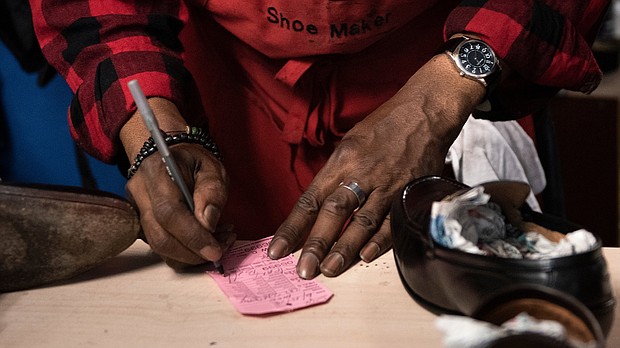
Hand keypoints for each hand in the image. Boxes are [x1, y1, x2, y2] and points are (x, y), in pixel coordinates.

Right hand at [121, 98, 234, 267]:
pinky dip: (184, 251)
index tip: (215, 250)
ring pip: (159, 246)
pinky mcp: (142, 224)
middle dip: (193, 251)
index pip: (169, 212)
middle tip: (221, 249)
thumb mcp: (211, 167)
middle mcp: (139, 192)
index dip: (192, 236)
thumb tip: (208, 223)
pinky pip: (161, 246)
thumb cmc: (193, 161)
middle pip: (160, 236)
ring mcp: (137, 210)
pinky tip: (204, 242)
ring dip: (190, 254)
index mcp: (156, 171)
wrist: (172, 156)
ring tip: (218, 243)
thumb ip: (212, 192)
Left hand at [267, 53, 485, 278]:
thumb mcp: (350, 142)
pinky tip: (367, 256)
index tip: (278, 250)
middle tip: (304, 270)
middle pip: (334, 212)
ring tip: (330, 269)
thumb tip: (319, 204)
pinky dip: (381, 239)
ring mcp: (387, 184)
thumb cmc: (384, 126)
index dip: (293, 227)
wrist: (424, 111)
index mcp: (341, 161)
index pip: (310, 199)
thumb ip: (335, 174)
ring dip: (346, 248)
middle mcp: (360, 173)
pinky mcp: (409, 191)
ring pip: (363, 221)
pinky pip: (394, 220)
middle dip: (316, 243)